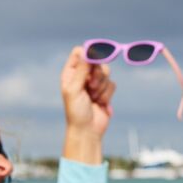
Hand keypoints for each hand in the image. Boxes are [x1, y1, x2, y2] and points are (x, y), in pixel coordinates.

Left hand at [61, 47, 114, 162]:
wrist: (87, 130)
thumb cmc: (76, 112)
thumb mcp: (74, 89)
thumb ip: (81, 70)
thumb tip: (88, 51)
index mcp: (70, 73)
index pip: (80, 53)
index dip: (88, 53)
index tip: (95, 58)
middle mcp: (82, 75)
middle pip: (97, 60)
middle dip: (97, 74)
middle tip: (91, 86)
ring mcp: (95, 82)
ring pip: (106, 72)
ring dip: (101, 86)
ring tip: (94, 98)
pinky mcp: (105, 91)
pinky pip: (112, 84)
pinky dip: (107, 94)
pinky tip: (100, 103)